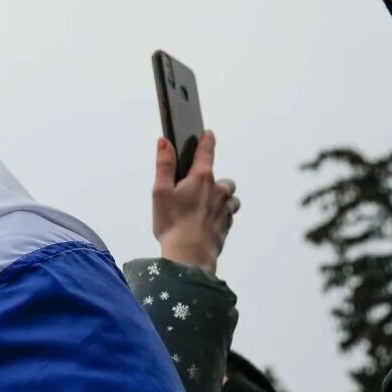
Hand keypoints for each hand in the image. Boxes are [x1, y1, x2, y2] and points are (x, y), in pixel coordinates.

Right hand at [151, 131, 238, 274]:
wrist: (189, 257)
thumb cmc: (173, 223)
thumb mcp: (160, 192)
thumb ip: (164, 166)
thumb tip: (165, 142)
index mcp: (201, 179)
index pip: (207, 154)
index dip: (208, 142)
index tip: (209, 134)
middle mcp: (218, 192)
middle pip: (224, 180)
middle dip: (216, 181)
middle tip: (199, 189)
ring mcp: (225, 211)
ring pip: (230, 199)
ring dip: (222, 199)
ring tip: (205, 207)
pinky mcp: (226, 228)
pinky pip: (228, 216)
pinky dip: (221, 215)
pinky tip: (207, 223)